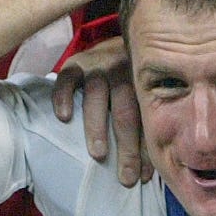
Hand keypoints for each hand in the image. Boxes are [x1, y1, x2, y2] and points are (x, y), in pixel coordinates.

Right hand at [52, 36, 149, 186]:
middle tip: (126, 177)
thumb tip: (152, 169)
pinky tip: (64, 117)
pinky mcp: (75, 62)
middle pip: (126, 112)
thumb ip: (146, 119)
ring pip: (98, 97)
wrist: (117, 38)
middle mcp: (123, 73)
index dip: (146, 150)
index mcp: (145, 84)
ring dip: (98, 127)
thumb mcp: (145, 91)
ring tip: (99, 154)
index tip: (144, 177)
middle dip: (127, 147)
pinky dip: (64, 96)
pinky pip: (67, 78)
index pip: (146, 121)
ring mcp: (98, 66)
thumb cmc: (132, 78)